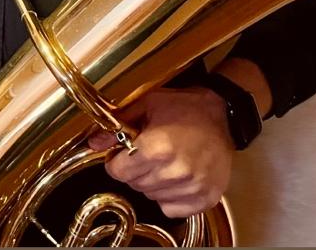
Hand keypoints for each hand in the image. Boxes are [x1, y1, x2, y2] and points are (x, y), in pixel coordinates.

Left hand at [87, 86, 233, 218]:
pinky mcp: (205, 198)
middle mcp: (175, 172)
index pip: (118, 172)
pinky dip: (169, 197)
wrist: (221, 115)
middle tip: (147, 153)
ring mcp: (192, 187)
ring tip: (165, 161)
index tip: (123, 153)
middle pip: (133, 184)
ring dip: (151, 182)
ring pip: (151, 196)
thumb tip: (94, 143)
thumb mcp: (147, 105)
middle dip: (134, 169)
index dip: (116, 161)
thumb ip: (118, 123)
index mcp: (157, 148)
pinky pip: (171, 209)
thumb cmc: (184, 108)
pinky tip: (175, 177)